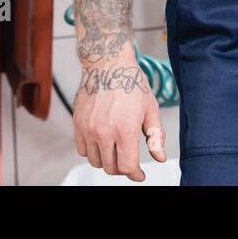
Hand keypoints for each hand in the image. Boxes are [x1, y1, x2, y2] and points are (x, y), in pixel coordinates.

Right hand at [72, 53, 166, 180]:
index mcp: (125, 129)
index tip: (139, 174)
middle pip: (111, 167)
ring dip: (106, 160)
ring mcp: (89, 129)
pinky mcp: (78, 124)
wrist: (108, 64)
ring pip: (95, 161)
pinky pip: (82, 150)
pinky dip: (92, 151)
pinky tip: (102, 143)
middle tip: (128, 160)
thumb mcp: (151, 109)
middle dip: (122, 168)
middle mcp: (104, 132)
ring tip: (115, 150)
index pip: (127, 167)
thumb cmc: (131, 82)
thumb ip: (155, 136)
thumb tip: (159, 157)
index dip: (135, 174)